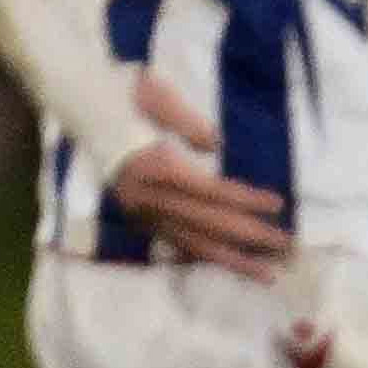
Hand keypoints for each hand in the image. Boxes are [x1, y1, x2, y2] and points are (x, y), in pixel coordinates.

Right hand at [108, 69, 293, 275]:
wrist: (79, 105)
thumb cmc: (121, 92)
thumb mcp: (154, 92)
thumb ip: (186, 121)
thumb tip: (215, 146)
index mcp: (151, 165)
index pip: (207, 190)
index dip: (244, 200)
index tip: (278, 205)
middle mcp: (144, 195)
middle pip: (205, 222)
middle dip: (249, 236)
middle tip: (288, 245)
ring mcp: (139, 211)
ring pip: (191, 242)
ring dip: (233, 260)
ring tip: (268, 275)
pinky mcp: (138, 218)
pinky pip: (177, 243)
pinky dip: (207, 256)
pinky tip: (234, 266)